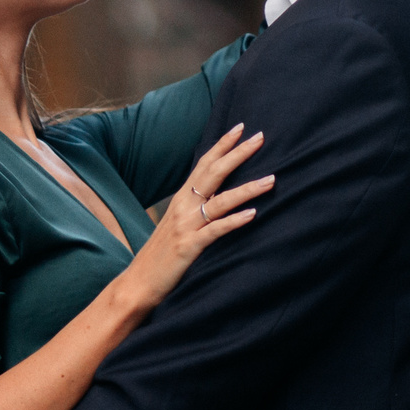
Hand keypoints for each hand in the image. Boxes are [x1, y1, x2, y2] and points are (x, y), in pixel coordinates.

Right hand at [122, 124, 268, 308]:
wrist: (138, 282)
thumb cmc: (161, 255)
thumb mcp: (178, 225)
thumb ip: (195, 209)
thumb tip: (217, 197)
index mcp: (181, 199)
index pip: (204, 164)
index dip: (222, 145)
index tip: (240, 128)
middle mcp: (183, 207)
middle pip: (213, 173)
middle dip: (238, 154)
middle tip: (259, 137)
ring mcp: (186, 226)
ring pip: (220, 200)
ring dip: (247, 189)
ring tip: (271, 179)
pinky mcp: (189, 247)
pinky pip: (216, 230)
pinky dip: (234, 221)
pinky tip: (252, 215)